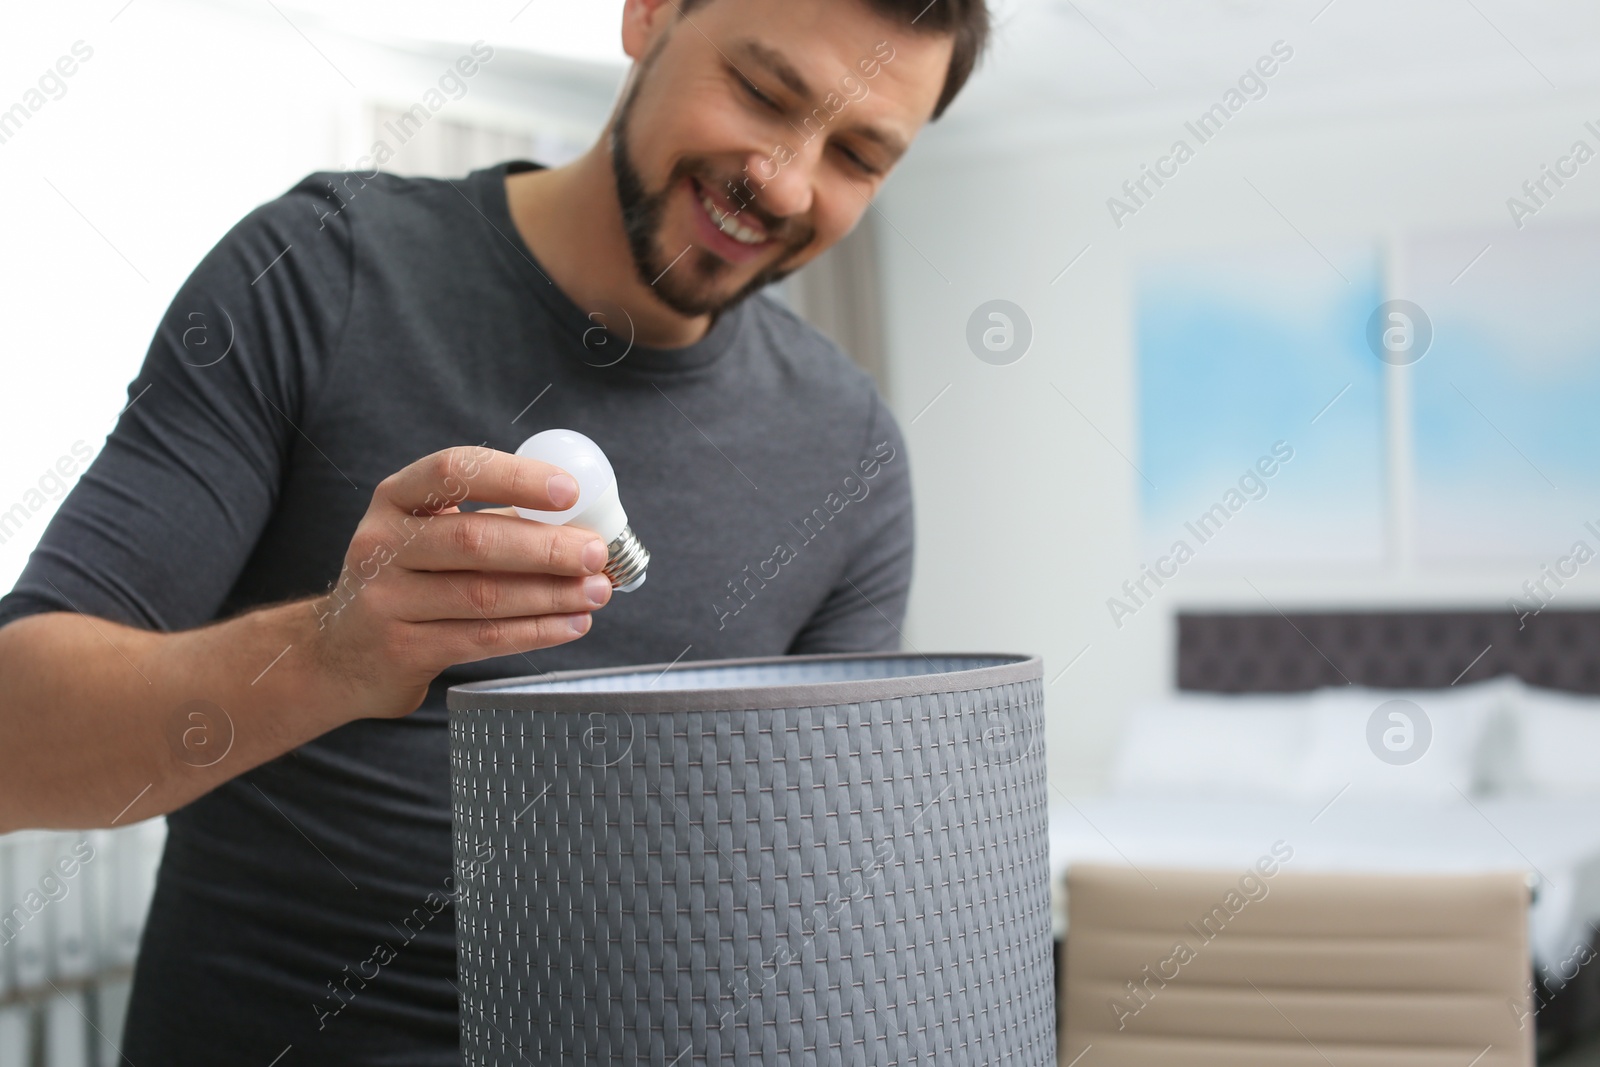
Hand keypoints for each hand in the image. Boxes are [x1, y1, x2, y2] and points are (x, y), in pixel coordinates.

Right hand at [307, 445, 612, 718]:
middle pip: (473, 539)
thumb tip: (582, 527)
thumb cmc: (409, 580)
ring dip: (551, 594)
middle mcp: (382, 543)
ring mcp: (386, 599)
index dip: (514, 478)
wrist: (342, 653)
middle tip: (597, 552)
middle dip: (546, 547)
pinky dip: (536, 631)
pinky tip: (572, 624)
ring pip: (483, 595)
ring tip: (597, 591)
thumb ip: (494, 522)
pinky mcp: (402, 649)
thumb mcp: (429, 535)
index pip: (453, 470)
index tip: (568, 490)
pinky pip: (482, 638)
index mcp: (396, 498)